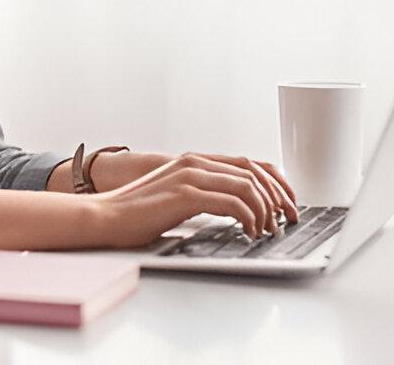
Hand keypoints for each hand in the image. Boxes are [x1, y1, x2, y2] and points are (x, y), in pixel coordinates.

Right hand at [90, 151, 299, 247]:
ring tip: (266, 229)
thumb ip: (202, 194)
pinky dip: (249, 218)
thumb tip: (235, 209)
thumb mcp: (176, 196)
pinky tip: (249, 232)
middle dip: (278, 196)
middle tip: (287, 218)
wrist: (105, 216)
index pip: (248, 163)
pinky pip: (233, 203)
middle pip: (254, 171)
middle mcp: (194, 162)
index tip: (288, 202)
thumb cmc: (137, 213)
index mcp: (193, 160)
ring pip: (248, 185)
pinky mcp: (185, 195)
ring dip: (265, 209)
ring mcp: (189, 176)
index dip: (275, 181)